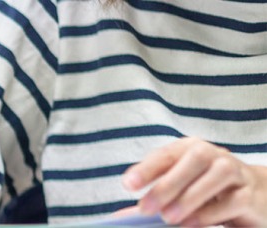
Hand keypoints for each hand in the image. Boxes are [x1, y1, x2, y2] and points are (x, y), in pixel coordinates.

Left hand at [119, 137, 266, 225]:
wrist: (254, 195)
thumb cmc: (207, 191)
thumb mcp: (179, 191)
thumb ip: (154, 200)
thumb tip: (120, 217)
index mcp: (190, 149)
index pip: (167, 154)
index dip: (147, 168)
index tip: (128, 185)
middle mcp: (214, 155)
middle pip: (193, 160)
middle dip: (167, 184)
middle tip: (146, 208)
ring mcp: (236, 173)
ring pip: (217, 175)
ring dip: (190, 196)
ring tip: (169, 217)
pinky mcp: (250, 195)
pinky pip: (234, 200)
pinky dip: (211, 212)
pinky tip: (192, 223)